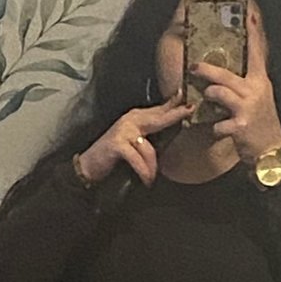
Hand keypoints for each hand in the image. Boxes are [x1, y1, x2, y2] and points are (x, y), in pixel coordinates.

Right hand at [77, 92, 193, 187]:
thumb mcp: (136, 143)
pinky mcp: (118, 144)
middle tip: (190, 110)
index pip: (158, 110)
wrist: (90, 166)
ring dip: (152, 168)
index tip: (189, 100)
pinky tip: (146, 180)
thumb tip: (173, 132)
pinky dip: (144, 172)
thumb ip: (150, 136)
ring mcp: (123, 130)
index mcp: (135, 118)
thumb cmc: (115, 157)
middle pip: (158, 118)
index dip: (173, 104)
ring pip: (149, 149)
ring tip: (151, 179)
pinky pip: (139, 159)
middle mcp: (130, 120)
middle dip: (174, 115)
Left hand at [190, 13, 280, 164]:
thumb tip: (226, 75)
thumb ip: (246, 85)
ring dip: (210, 98)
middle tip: (194, 66)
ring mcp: (247, 108)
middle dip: (206, 70)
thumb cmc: (262, 123)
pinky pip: (217, 123)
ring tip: (210, 102)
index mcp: (260, 82)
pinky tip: (221, 131)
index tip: (248, 14)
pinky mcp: (240, 126)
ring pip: (218, 94)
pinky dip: (215, 128)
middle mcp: (255, 91)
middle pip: (225, 75)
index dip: (252, 34)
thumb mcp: (260, 98)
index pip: (256, 53)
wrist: (272, 151)